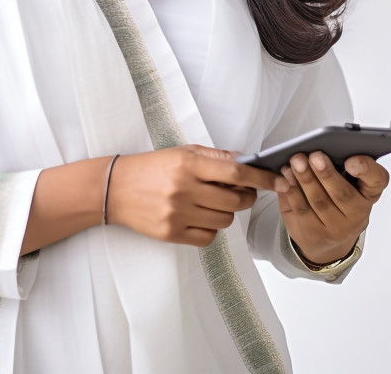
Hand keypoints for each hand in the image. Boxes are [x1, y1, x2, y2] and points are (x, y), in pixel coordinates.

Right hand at [106, 144, 288, 247]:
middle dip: (245, 197)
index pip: (235, 172)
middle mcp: (184, 189)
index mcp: (188, 164)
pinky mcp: (172, 234)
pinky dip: (210, 229)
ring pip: (225, 221)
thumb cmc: (150, 168)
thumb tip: (246, 161)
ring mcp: (178, 214)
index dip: (261, 177)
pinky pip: (209, 238)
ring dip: (226, 213)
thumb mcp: (180, 152)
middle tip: (239, 191)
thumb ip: (214, 157)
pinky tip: (198, 217)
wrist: (114, 188)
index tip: (276, 179)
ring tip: (212, 202)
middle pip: (235, 201)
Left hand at [278, 152, 388, 264]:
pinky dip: (292, 191)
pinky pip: (300, 210)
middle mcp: (357, 214)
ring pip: (318, 202)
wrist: (328, 238)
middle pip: (342, 194)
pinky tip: (286, 177)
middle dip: (325, 173)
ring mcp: (335, 228)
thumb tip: (321, 148)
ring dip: (305, 179)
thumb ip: (340, 163)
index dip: (366, 169)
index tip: (351, 161)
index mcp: (369, 193)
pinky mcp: (313, 234)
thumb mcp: (347, 181)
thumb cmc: (338, 200)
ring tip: (295, 162)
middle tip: (314, 156)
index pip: (377, 180)